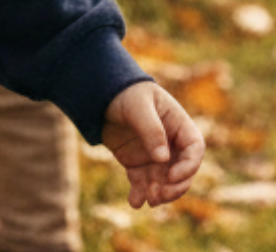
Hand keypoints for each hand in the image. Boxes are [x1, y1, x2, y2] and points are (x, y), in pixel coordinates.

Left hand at [102, 82, 204, 208]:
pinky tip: (134, 202)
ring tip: (146, 199)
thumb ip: (151, 130)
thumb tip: (163, 158)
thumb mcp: (138, 106)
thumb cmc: (126, 93)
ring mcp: (155, 155)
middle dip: (173, 188)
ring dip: (158, 194)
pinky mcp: (138, 163)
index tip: (171, 176)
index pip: (194, 150)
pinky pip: (142, 182)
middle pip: (182, 172)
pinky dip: (139, 193)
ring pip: (164, 182)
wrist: (101, 94)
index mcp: (179, 125)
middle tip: (158, 195)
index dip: (188, 166)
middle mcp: (171, 144)